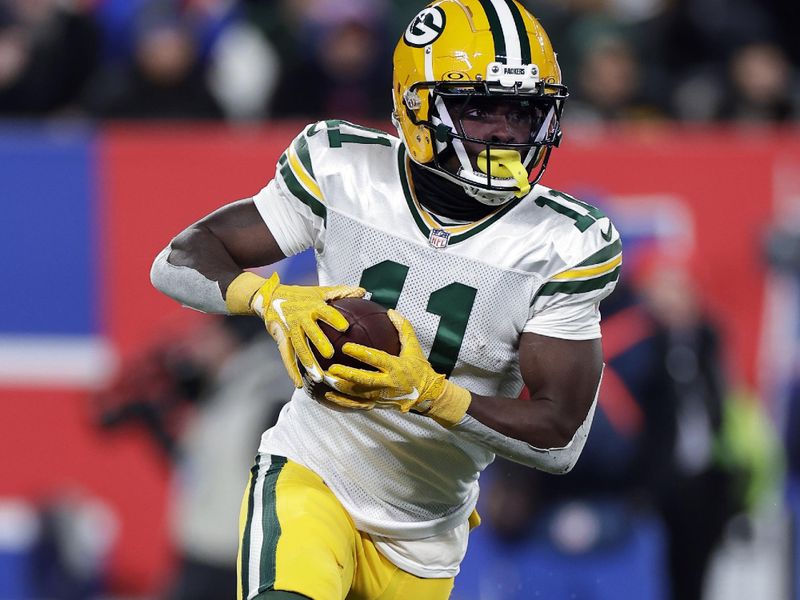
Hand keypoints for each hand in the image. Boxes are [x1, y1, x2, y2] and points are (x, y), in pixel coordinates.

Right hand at [226, 272, 363, 386]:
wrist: (270, 297)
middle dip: (319, 342)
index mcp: (313, 306)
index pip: (326, 312)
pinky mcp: (281, 339)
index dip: (334, 318)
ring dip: (308, 362)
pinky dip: (292, 370)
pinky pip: (286, 356)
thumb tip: (363, 292)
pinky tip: (299, 384)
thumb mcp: (321, 291)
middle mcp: (301, 318)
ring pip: (299, 347)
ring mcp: (290, 329)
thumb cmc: (302, 295)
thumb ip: (342, 292)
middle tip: (330, 354)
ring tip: (319, 377)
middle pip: (311, 331)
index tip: (345, 327)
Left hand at [325, 310, 471, 426]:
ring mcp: (382, 397)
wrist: (427, 395)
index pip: (376, 359)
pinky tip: (329, 395)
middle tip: (331, 368)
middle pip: (365, 380)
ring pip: (359, 394)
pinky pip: (358, 405)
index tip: (346, 347)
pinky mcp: (377, 405)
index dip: (361, 353)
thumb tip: (390, 311)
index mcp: (396, 367)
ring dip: (341, 389)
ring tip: (326, 380)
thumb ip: (403, 328)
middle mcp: (389, 384)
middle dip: (347, 375)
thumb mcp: (414, 347)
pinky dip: (343, 402)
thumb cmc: (419, 368)